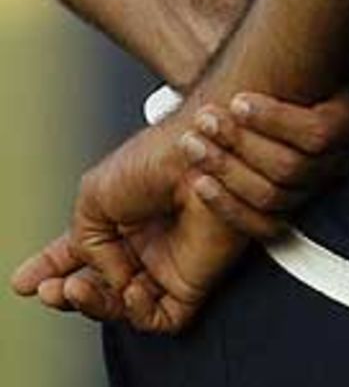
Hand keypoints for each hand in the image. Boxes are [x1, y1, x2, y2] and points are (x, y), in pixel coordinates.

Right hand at [12, 121, 246, 332]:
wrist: (200, 154)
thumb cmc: (156, 159)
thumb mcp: (95, 195)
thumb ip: (83, 243)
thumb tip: (95, 276)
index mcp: (121, 216)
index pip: (82, 251)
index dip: (54, 267)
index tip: (27, 280)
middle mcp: (144, 241)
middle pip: (101, 285)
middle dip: (70, 292)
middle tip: (50, 291)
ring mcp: (167, 262)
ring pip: (124, 306)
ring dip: (94, 303)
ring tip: (74, 288)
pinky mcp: (192, 281)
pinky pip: (161, 316)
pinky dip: (139, 311)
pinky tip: (130, 290)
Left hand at [176, 24, 348, 238]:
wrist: (254, 100)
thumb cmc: (287, 71)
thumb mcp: (322, 52)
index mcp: (348, 124)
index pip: (317, 134)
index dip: (275, 120)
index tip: (239, 100)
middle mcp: (333, 163)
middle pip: (288, 168)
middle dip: (240, 142)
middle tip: (206, 117)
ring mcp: (306, 193)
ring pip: (270, 196)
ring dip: (225, 169)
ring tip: (194, 141)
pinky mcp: (280, 219)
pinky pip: (257, 227)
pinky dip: (225, 206)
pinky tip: (199, 181)